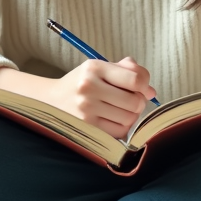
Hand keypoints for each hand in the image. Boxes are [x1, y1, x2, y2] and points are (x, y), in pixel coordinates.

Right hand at [42, 57, 156, 140]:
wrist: (50, 100)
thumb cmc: (82, 83)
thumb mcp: (100, 68)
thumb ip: (127, 70)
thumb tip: (150, 90)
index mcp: (94, 67)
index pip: (135, 79)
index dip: (145, 85)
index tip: (142, 88)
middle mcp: (89, 87)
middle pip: (134, 101)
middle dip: (138, 101)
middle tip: (130, 100)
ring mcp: (86, 110)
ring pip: (129, 119)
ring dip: (131, 115)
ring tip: (120, 109)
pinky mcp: (87, 128)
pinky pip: (119, 132)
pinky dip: (122, 127)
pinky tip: (113, 119)